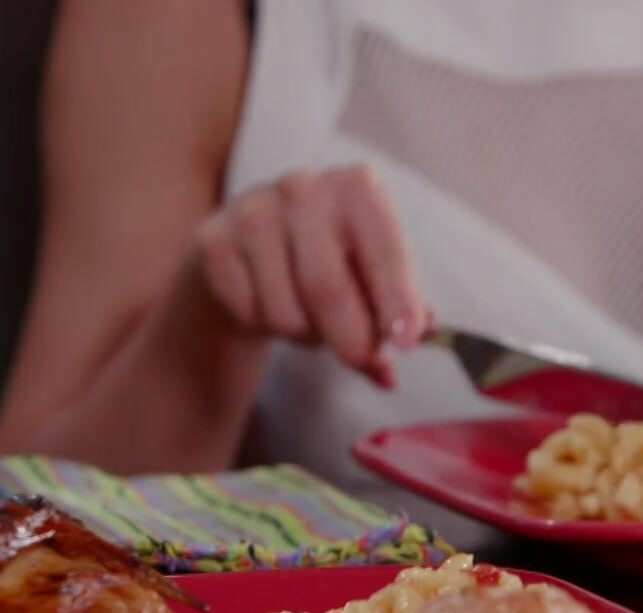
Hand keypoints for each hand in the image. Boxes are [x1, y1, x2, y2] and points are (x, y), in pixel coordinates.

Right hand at [194, 164, 430, 386]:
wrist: (254, 248)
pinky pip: (248, 311)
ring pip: (285, 309)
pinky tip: (272, 305)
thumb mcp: (374, 274)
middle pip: (327, 287)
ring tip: (312, 318)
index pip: (384, 254)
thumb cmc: (332, 260)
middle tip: (359, 357)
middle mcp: (305, 187)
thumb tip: (388, 372)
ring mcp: (253, 210)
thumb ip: (393, 316)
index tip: (405, 341)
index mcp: (359, 188)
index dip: (397, 301)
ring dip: (307, 334)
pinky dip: (267, 326)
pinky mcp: (214, 240)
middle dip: (349, 336)